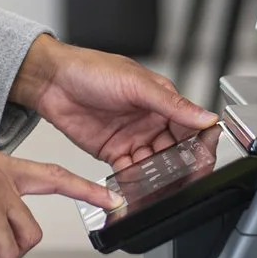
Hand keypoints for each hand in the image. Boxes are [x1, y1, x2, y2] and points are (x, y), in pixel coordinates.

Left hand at [9, 33, 218, 171]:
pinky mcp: (112, 152)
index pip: (189, 128)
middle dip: (180, 166)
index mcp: (160, 101)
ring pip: (153, 165)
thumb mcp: (136, 84)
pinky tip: (137, 188)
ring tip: (161, 187)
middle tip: (183, 180)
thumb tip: (205, 116)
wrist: (51, 81)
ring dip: (158, 176)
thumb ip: (171, 104)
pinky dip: (134, 182)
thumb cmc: (91, 69)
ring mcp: (132, 138)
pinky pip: (129, 172)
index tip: (204, 160)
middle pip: (174, 151)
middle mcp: (149, 121)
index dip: (199, 144)